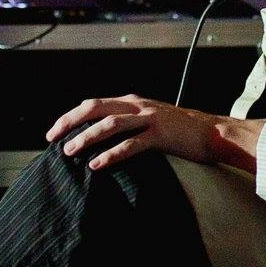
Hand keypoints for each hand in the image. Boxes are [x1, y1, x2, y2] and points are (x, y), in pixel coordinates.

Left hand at [47, 94, 227, 170]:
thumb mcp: (149, 120)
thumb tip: (101, 139)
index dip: (71, 116)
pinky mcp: (160, 135)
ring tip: (69, 152)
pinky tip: (96, 165)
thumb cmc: (179, 132)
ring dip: (86, 138)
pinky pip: (130, 145)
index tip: (54, 132)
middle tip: (52, 139)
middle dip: (70, 123)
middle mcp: (137, 105)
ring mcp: (149, 118)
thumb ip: (128, 124)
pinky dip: (111, 154)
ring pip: (109, 125)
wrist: (213, 133)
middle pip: (95, 109)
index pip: (93, 104)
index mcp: (131, 101)